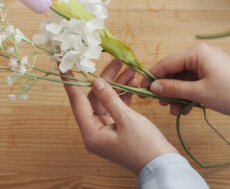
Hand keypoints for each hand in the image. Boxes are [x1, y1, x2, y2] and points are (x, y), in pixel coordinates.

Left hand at [63, 59, 176, 173]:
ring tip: (129, 69)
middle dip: (106, 79)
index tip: (65, 65)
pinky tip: (132, 82)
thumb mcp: (126, 120)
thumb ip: (109, 98)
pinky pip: (115, 105)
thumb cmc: (145, 147)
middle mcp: (95, 131)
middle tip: (116, 62)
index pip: (77, 101)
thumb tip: (95, 81)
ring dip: (118, 84)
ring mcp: (106, 128)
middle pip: (94, 97)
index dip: (71, 82)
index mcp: (91, 133)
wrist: (164, 166)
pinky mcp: (117, 127)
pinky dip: (123, 94)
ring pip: (106, 99)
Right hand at [145, 44, 229, 125]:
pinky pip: (195, 82)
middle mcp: (201, 54)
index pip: (168, 62)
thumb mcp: (199, 93)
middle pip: (176, 70)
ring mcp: (209, 64)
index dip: (154, 76)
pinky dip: (189, 94)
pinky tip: (184, 109)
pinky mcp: (214, 74)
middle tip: (159, 103)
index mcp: (197, 53)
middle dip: (167, 88)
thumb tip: (154, 87)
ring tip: (172, 110)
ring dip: (177, 94)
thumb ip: (174, 88)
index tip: (142, 88)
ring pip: (185, 78)